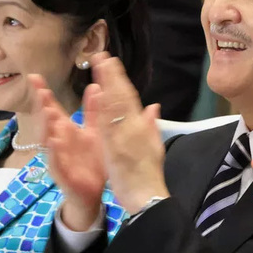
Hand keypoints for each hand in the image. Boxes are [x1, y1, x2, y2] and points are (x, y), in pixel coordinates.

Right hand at [31, 74, 105, 230]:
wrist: (92, 194)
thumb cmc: (91, 161)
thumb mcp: (94, 132)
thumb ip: (93, 111)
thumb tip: (95, 86)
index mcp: (67, 130)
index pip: (52, 108)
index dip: (43, 93)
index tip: (35, 76)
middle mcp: (58, 142)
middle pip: (46, 121)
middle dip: (42, 106)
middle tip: (39, 89)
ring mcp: (58, 158)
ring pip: (48, 140)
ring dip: (46, 126)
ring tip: (47, 112)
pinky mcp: (62, 174)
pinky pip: (56, 162)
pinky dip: (53, 152)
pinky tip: (54, 141)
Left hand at [90, 52, 167, 214]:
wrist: (147, 196)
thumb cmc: (148, 174)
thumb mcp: (154, 147)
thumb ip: (151, 125)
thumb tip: (153, 106)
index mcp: (140, 127)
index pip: (129, 98)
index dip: (119, 79)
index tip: (111, 63)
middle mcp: (133, 128)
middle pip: (121, 97)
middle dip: (111, 75)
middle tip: (103, 56)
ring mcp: (124, 136)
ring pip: (115, 105)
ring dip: (107, 84)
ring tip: (100, 67)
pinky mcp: (115, 147)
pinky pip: (108, 124)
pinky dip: (104, 108)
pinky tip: (98, 94)